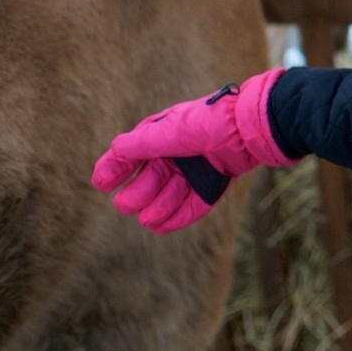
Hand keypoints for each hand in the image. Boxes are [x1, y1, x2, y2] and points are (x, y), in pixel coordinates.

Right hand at [92, 69, 294, 233]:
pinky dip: (177, 217)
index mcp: (162, 135)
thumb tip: (116, 150)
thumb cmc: (211, 122)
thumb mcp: (172, 130)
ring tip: (147, 220)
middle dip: (137, 194)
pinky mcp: (212, 183)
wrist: (251, 128)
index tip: (100, 184)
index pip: (130, 154)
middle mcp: (176, 153)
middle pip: (149, 180)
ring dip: (156, 209)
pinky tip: (161, 228)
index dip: (113, 168)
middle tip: (127, 205)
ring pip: (169, 195)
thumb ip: (143, 143)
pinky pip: (192, 204)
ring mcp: (195, 169)